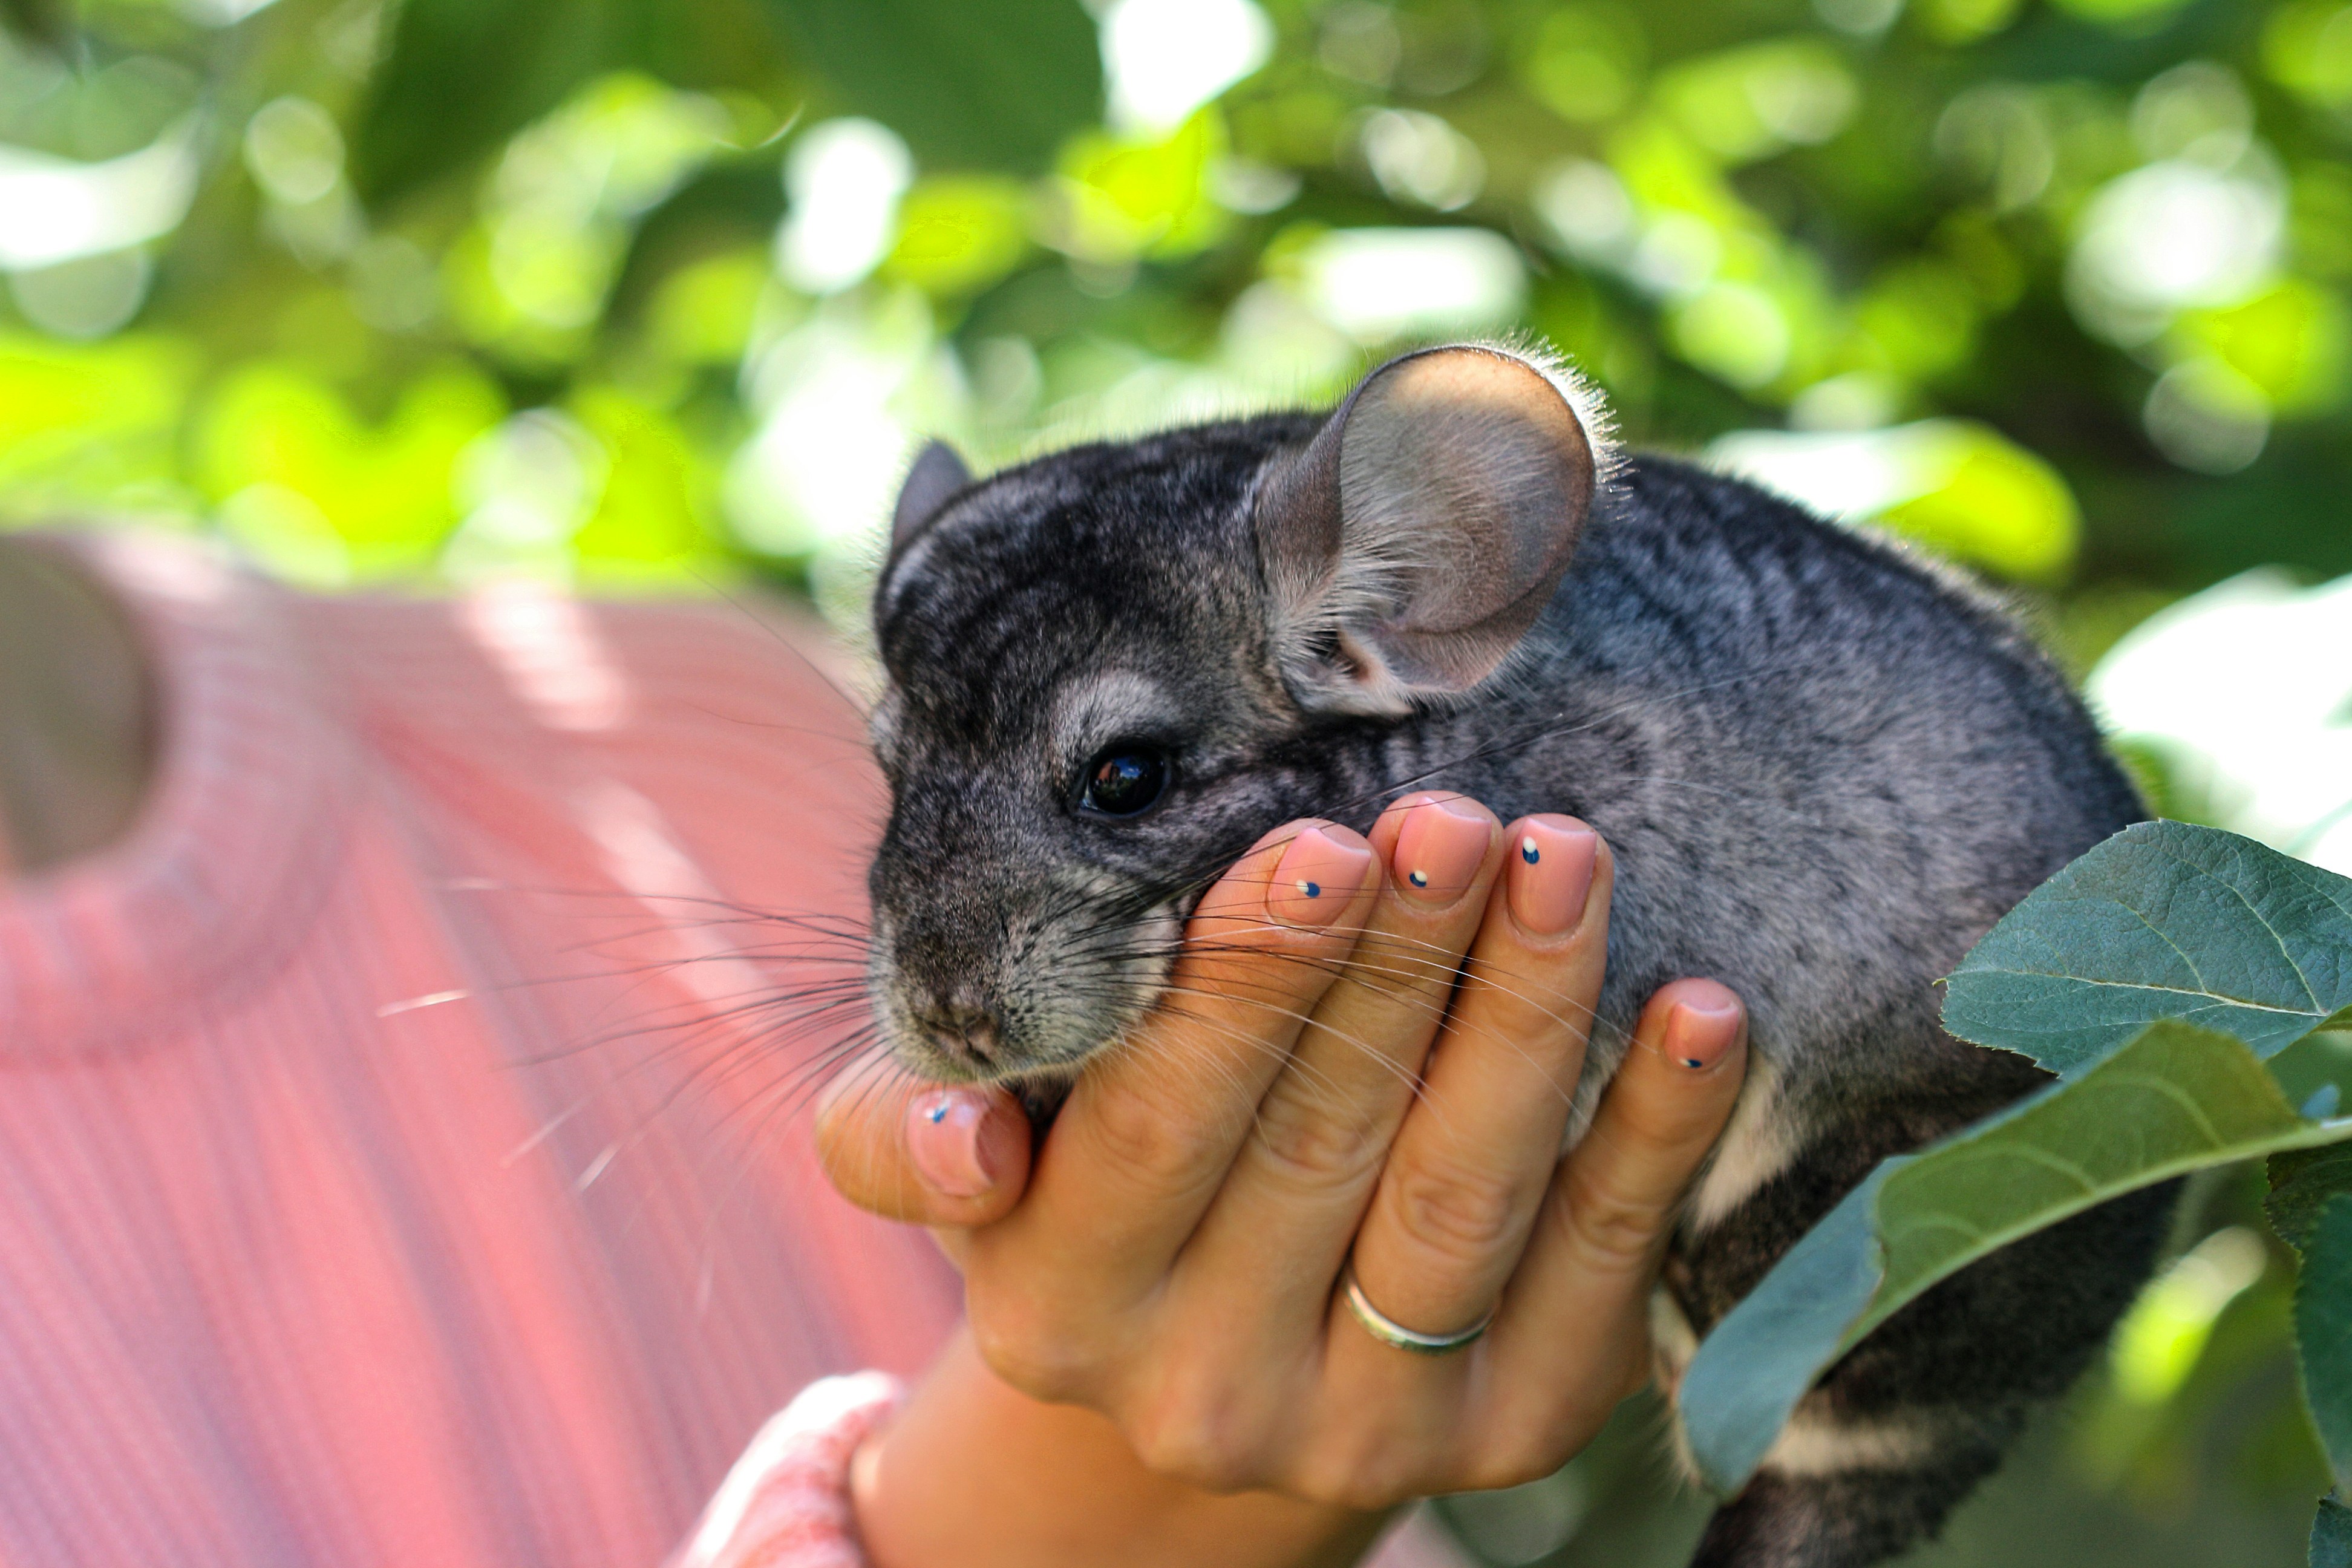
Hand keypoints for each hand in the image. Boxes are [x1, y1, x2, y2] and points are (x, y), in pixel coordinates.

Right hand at [819, 794, 1747, 1566]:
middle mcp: (1201, 1389)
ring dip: (1524, 1015)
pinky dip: (1654, 1136)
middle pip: (1321, 1144)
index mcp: (1058, 1303)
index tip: (1321, 843)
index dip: (1244, 984)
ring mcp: (1366, 1428)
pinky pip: (1602, 1275)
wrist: (1200, 1368)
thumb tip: (965, 1141)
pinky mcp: (1511, 1434)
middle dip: (1400, 964)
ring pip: (1461, 1201)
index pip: (1155, 1126)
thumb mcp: (967, 1160)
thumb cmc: (1082, 1190)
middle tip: (1459, 813)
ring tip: (1566, 857)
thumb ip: (909, 1134)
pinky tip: (1699, 1008)